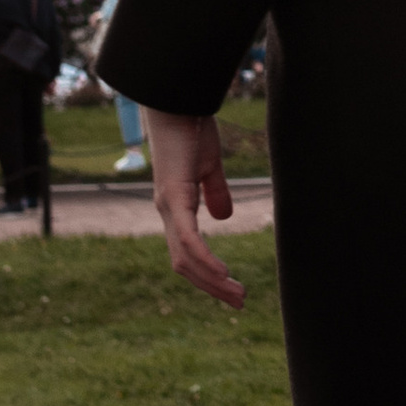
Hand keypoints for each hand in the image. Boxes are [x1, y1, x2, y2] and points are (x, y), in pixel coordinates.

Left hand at [147, 105, 245, 307]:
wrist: (176, 103)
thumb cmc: (190, 129)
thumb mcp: (208, 166)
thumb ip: (215, 192)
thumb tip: (224, 217)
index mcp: (175, 208)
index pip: (187, 253)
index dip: (206, 275)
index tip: (231, 288)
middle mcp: (167, 213)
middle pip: (184, 264)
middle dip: (211, 287)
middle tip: (238, 302)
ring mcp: (168, 207)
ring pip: (185, 258)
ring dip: (210, 281)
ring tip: (236, 295)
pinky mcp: (175, 198)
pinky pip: (189, 239)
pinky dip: (205, 260)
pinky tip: (223, 274)